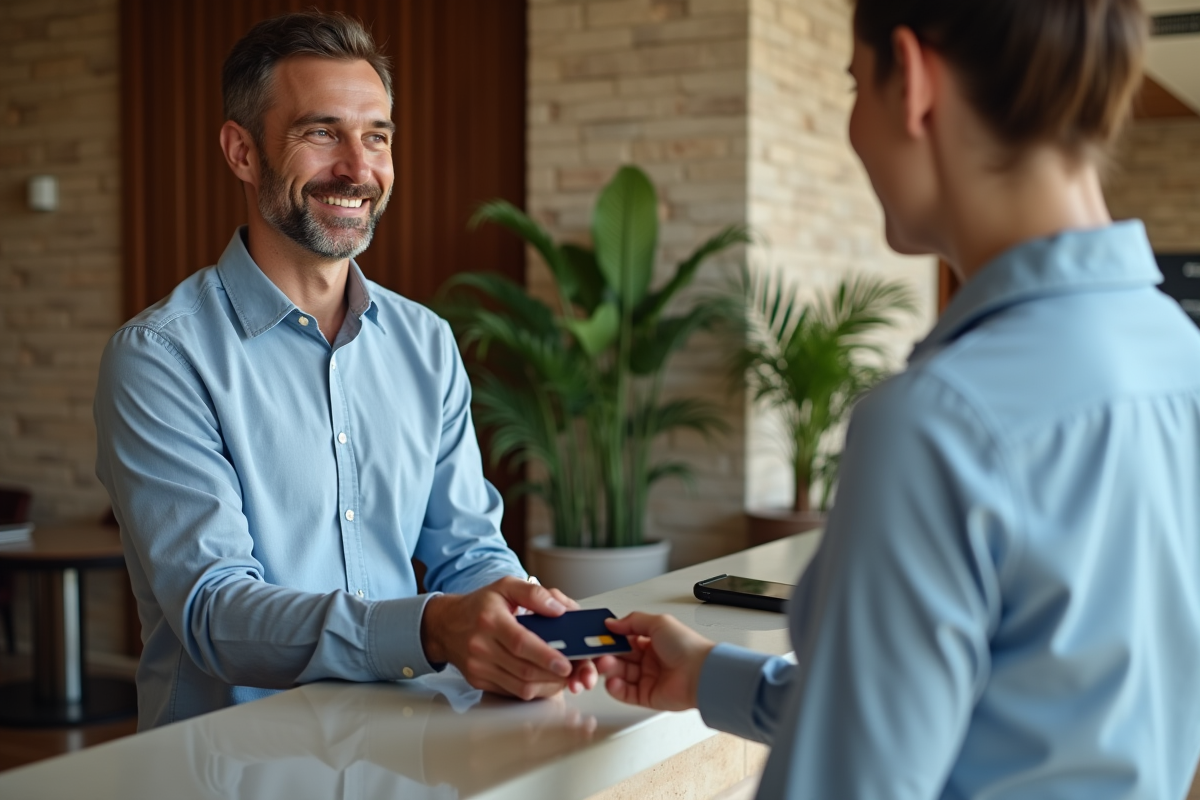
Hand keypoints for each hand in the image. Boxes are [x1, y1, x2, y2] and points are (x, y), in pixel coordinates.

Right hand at [420, 577, 597, 699]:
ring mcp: (479, 667)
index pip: (521, 643)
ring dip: (548, 685)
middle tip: (577, 671)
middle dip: (555, 674)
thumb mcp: (505, 586)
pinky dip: (534, 689)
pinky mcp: (479, 681)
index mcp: (490, 620)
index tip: (568, 663)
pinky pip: (512, 692)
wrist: (445, 625)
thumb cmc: (479, 605)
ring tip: (566, 676)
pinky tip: (546, 680)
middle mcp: (482, 646)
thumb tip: (560, 609)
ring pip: (520, 686)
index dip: (546, 656)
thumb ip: (535, 593)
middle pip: (524, 669)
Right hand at [594, 612, 715, 711]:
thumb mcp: (658, 623)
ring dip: (609, 670)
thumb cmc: (686, 646)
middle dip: (607, 655)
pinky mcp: (647, 696)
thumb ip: (632, 622)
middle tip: (596, 653)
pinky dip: (616, 688)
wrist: (701, 674)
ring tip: (605, 665)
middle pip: (620, 658)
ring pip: (620, 675)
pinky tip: (612, 682)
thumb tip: (611, 623)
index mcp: (653, 641)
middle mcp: (650, 660)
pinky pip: (626, 693)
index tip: (597, 638)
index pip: (625, 640)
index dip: (611, 639)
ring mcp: (648, 678)